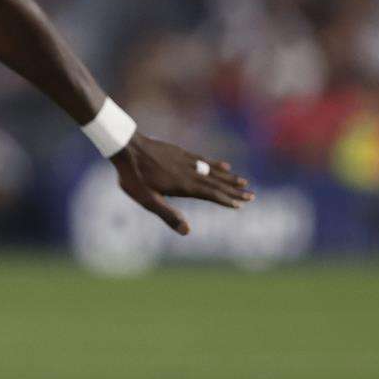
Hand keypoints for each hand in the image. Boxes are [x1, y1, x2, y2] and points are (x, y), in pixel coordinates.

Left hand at [110, 135, 253, 235]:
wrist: (127, 147)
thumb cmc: (134, 177)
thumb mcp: (147, 200)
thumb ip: (167, 215)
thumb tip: (187, 231)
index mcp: (184, 186)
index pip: (211, 195)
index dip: (226, 200)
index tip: (242, 205)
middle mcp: (190, 173)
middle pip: (216, 183)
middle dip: (234, 191)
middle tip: (252, 196)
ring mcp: (187, 161)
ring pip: (213, 171)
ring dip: (229, 178)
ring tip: (243, 181)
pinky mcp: (181, 152)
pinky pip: (204, 160)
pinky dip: (216, 164)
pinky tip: (224, 165)